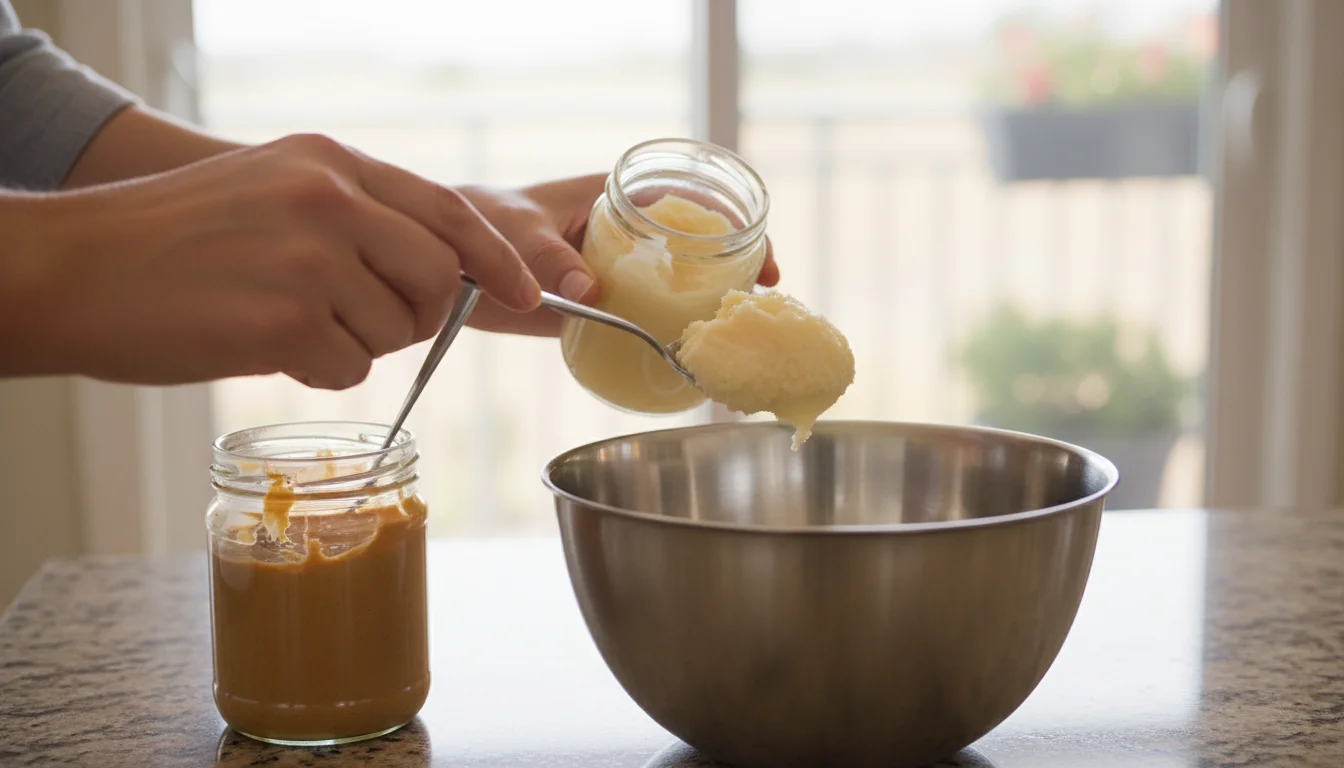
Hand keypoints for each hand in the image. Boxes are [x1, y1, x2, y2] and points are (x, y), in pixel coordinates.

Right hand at [4, 134, 540, 388]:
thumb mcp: (273, 191)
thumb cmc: (174, 241)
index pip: (448, 211)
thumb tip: (444, 273)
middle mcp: (328, 199)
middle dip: (417, 314)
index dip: (497, 259)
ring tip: (284, 319)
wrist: (73, 268)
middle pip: (437, 278)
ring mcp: (309, 258)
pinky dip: (318, 369)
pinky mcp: (285, 320)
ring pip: (395, 331)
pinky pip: (351, 368)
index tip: (527, 294)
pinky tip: (264, 342)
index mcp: (329, 162)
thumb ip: (358, 217)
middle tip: (356, 319)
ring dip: (353, 343)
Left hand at [459, 175, 780, 335]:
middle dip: (735, 271)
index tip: (758, 258)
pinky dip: (665, 336)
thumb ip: (549, 259)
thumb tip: (590, 293)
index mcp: (617, 197)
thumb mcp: (515, 230)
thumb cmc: (478, 222)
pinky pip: (640, 320)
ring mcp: (616, 272)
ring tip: (733, 338)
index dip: (734, 225)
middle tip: (760, 302)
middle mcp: (627, 234)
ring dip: (706, 308)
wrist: (444, 259)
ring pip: (674, 287)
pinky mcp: (599, 307)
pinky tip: (685, 359)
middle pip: (697, 248)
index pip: (692, 202)